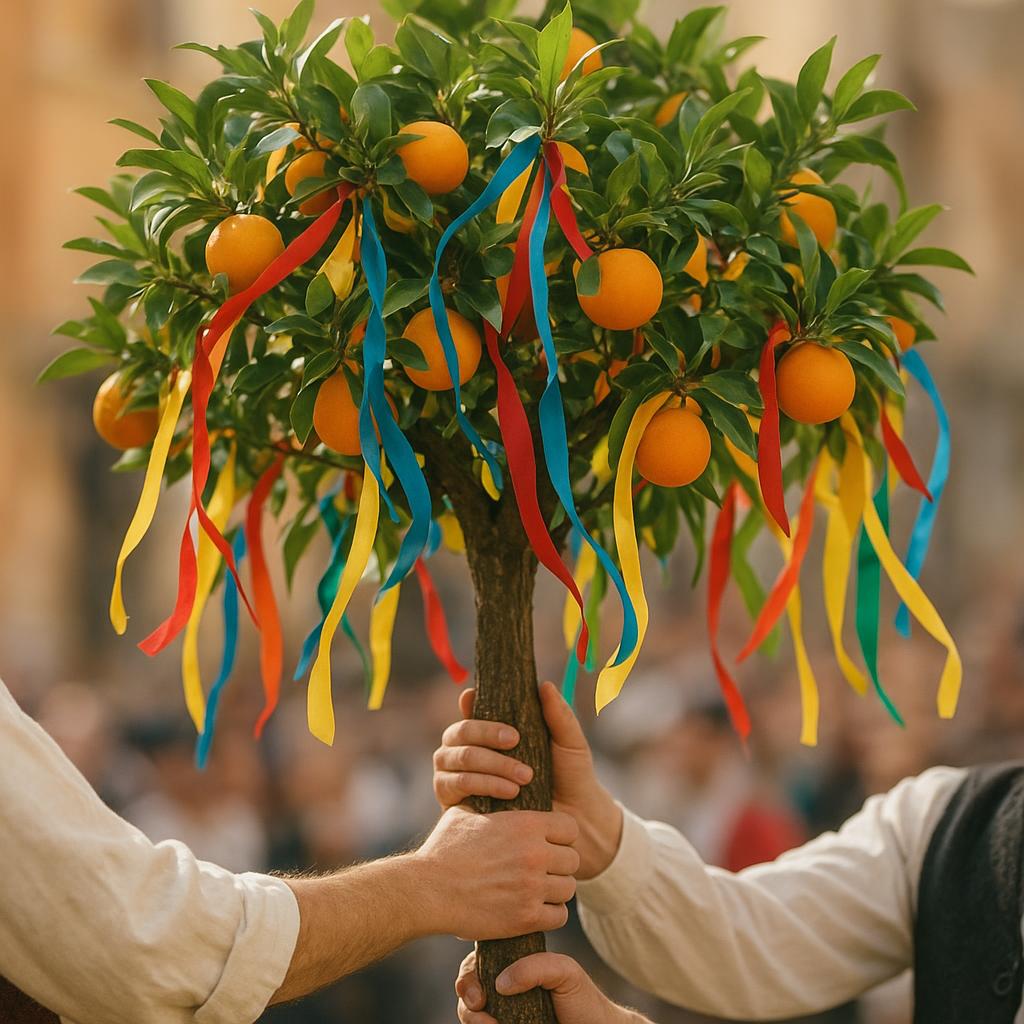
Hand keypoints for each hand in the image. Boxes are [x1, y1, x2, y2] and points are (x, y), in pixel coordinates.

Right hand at [411, 805, 578, 939]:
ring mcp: (533, 887)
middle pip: (573, 859)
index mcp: (526, 824)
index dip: (560, 835)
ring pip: (568, 888)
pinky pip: (559, 915)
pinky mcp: (527, 917)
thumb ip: (485, 802)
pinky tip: (534, 908)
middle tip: (542, 869)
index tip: (548, 842)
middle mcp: (535, 854)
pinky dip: (549, 913)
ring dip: (555, 889)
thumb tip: (486, 790)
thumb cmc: (444, 849)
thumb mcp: (466, 814)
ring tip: (537, 889)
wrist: (428, 890)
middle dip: (559, 864)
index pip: (570, 827)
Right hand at [433, 681, 622, 877]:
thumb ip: (558, 715)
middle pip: (458, 732)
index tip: (499, 710)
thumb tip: (544, 685)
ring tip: (523, 778)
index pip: (470, 709)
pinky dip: (482, 785)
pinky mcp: (454, 803)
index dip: (472, 705)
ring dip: (490, 764)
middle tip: (517, 742)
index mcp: (490, 730)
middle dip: (487, 736)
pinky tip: (509, 794)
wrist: (574, 822)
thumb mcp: (569, 743)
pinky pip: (454, 786)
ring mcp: (456, 775)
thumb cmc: (570, 776)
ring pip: (457, 758)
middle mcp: (466, 749)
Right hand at [456, 951, 650, 1023]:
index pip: (480, 960)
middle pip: (469, 987)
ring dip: (471, 1017)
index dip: (470, 972)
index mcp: (515, 965)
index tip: (477, 990)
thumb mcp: (565, 971)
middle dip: (466, 994)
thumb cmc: (582, 999)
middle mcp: (504, 988)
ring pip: (470, 1013)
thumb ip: (536, 966)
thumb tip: (501, 983)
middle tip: (479, 1005)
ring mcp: (503, 1012)